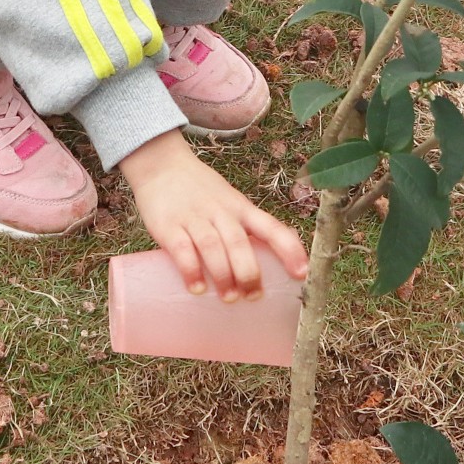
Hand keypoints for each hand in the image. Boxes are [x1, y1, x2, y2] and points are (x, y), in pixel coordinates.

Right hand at [120, 131, 308, 301]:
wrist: (161, 164)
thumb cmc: (200, 191)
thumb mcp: (229, 202)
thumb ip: (242, 228)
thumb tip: (261, 269)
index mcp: (241, 208)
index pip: (271, 227)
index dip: (289, 250)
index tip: (302, 274)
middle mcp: (221, 212)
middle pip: (240, 241)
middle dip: (249, 272)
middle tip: (254, 297)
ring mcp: (194, 217)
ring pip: (213, 246)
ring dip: (223, 274)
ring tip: (229, 298)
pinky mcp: (168, 225)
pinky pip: (181, 248)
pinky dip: (191, 269)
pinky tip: (197, 288)